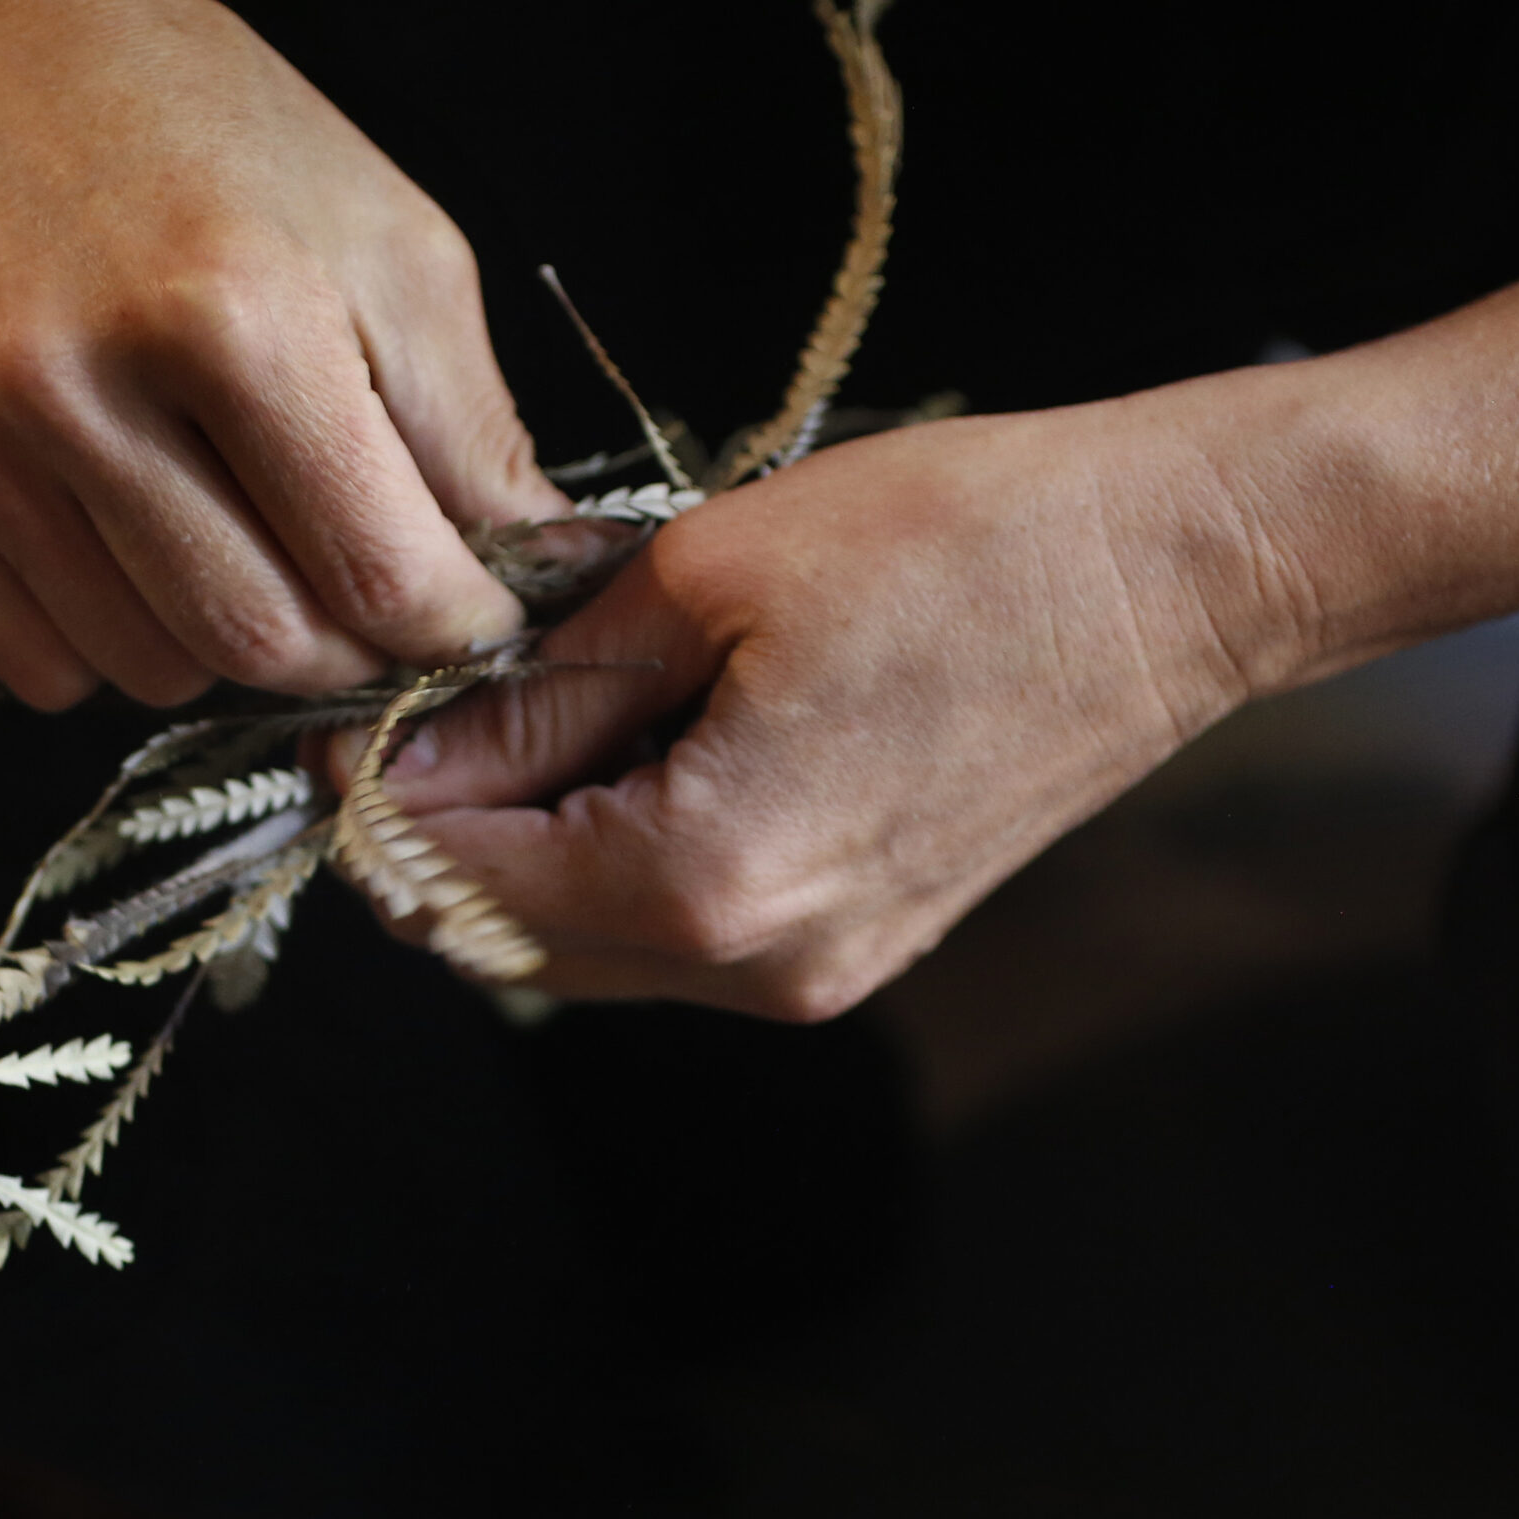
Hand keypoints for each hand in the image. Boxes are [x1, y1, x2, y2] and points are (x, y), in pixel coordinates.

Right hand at [0, 0, 552, 707]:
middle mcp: (76, 385)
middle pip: (260, 648)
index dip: (453, 627)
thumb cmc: (213, 140)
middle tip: (362, 602)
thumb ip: (472, 429)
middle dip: (345, 655)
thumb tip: (539, 577)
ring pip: (147, 673)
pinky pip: (32, 667)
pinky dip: (107, 645)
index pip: (379, 576)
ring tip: (238, 544)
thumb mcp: (391, 244)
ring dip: (223, 650)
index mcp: (236, 314)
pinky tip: (128, 547)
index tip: (472, 618)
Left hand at [350, 385, 1312, 1018]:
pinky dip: (608, 861)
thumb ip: (541, 688)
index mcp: (706, 881)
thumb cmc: (967, 542)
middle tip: (413, 714)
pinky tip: (614, 753)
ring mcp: (816, 977)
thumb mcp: (706, 577)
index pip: (458, 886)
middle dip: (435, 840)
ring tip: (516, 715)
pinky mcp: (856, 948)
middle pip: (508, 945)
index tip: (345, 718)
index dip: (376, 805)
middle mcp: (756, 968)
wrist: (1174, 574)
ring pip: (588, 950)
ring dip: (520, 853)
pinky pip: (677, 937)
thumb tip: (416, 749)